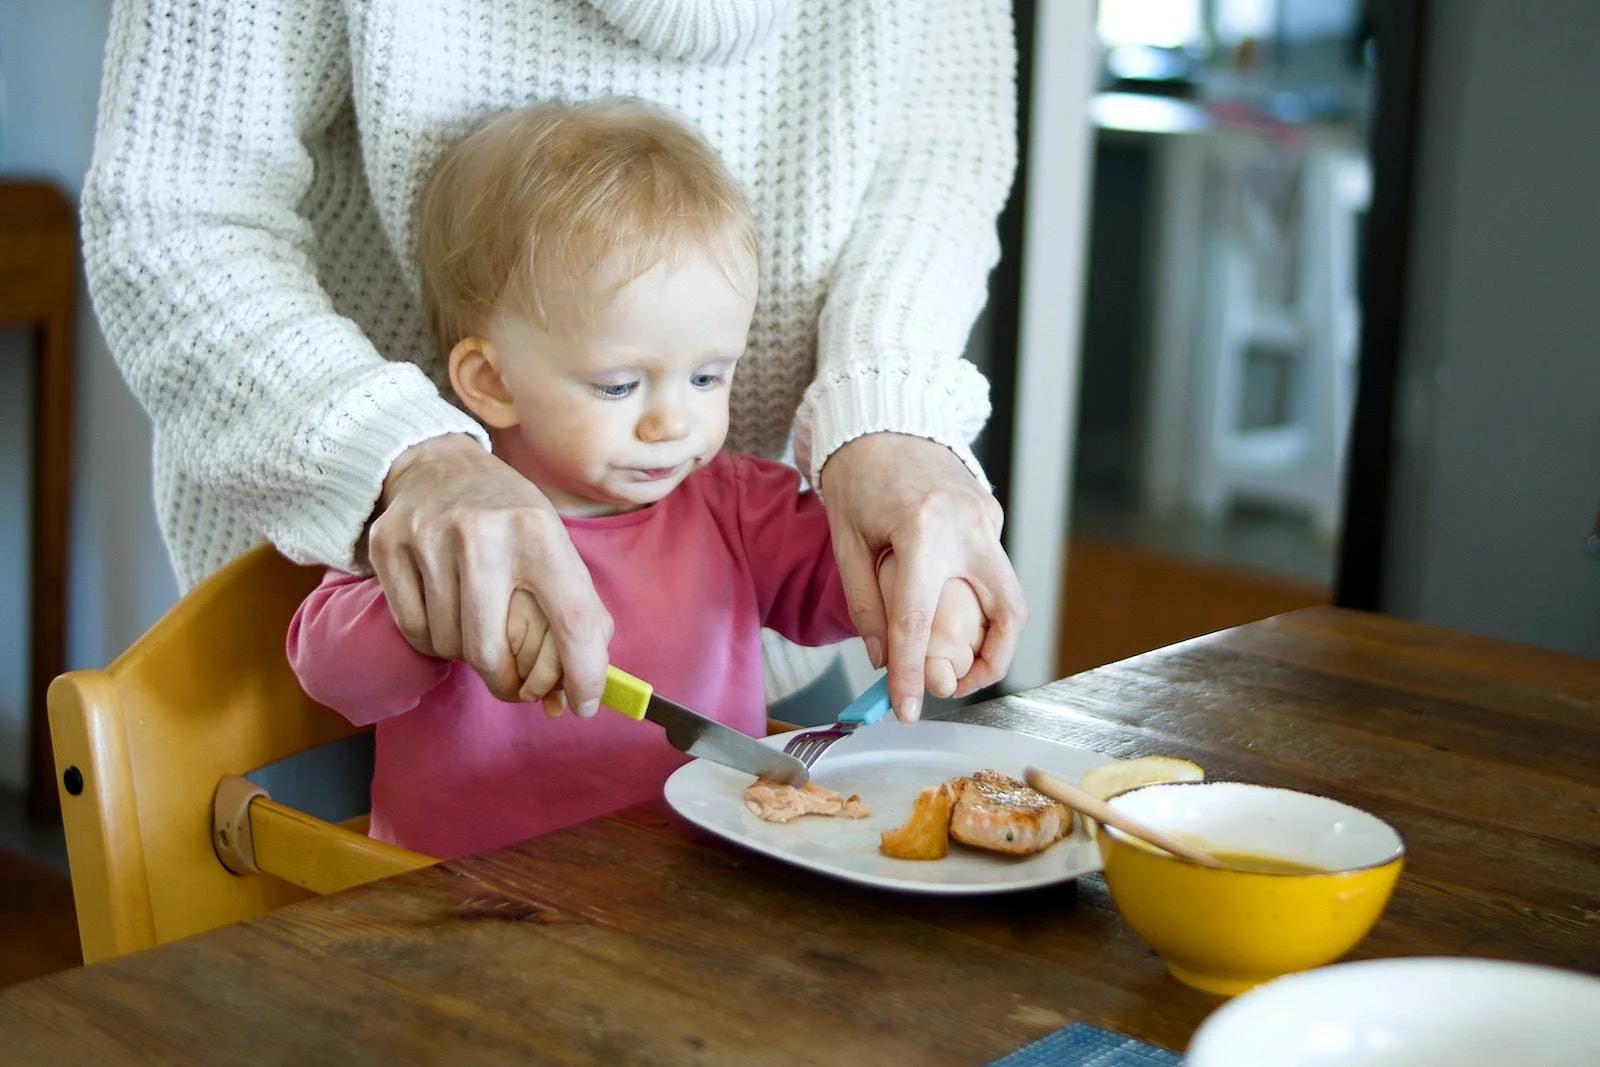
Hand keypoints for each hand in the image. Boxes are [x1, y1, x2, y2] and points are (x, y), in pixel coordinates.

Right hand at [368, 435, 613, 710]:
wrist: (437, 464)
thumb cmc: (508, 517)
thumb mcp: (555, 544)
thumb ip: (578, 611)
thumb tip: (582, 691)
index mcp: (538, 531)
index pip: (572, 620)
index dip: (584, 674)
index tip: (584, 705)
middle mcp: (482, 533)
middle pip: (489, 651)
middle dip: (507, 684)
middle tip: (517, 687)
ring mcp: (429, 538)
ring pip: (448, 645)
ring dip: (467, 656)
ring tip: (479, 629)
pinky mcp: (389, 546)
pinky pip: (413, 630)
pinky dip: (434, 642)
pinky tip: (446, 617)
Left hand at [819, 433, 1026, 721]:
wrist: (883, 417)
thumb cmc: (857, 476)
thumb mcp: (846, 540)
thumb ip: (866, 603)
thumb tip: (883, 659)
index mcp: (922, 531)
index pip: (919, 622)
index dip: (912, 674)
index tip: (907, 710)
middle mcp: (968, 525)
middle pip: (1006, 614)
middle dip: (990, 663)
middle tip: (956, 687)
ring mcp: (988, 518)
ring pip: (1010, 597)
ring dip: (991, 636)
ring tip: (954, 658)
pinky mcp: (992, 514)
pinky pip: (995, 570)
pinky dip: (979, 601)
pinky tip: (949, 608)